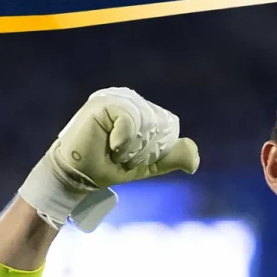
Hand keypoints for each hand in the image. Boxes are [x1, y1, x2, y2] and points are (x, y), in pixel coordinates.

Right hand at [19, 87, 199, 229]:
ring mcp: (115, 99)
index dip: (154, 148)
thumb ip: (172, 157)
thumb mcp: (148, 165)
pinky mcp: (102, 105)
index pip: (165, 126)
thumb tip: (195, 158)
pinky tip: (113, 147)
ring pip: (145, 123)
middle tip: (122, 156)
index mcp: (139, 109)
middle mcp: (128, 100)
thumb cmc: (110, 167)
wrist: (81, 176)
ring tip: (116, 152)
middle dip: (143, 149)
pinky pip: (130, 120)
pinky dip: (125, 141)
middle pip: (157, 124)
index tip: (131, 157)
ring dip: (133, 147)